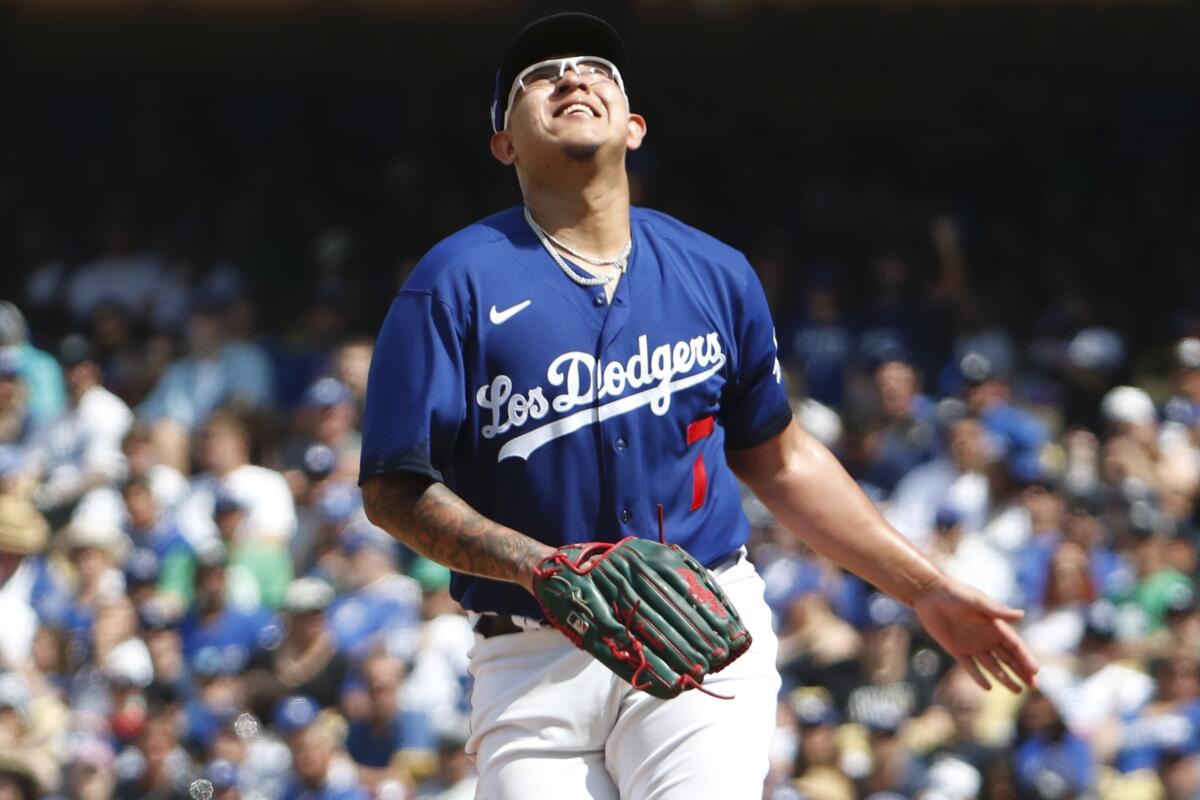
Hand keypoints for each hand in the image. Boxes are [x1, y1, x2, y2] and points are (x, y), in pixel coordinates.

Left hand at [912, 575, 1037, 692]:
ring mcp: (972, 645)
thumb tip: (1021, 615)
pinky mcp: (956, 650)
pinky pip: (970, 667)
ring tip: (1017, 691)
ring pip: (992, 665)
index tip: (1035, 671)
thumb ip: (997, 610)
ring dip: (1005, 678)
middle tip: (1034, 685)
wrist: (929, 594)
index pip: (1015, 646)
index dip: (1026, 658)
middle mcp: (986, 637)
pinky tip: (988, 687)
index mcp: (995, 625)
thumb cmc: (955, 593)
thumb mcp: (977, 601)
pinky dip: (978, 677)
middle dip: (1021, 671)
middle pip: (1008, 658)